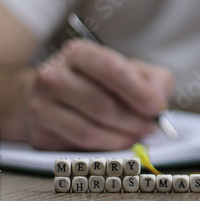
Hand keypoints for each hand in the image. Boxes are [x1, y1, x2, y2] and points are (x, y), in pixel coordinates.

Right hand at [26, 39, 174, 149]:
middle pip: (103, 105)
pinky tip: (118, 140)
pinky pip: (80, 146)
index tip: (158, 107)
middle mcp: (53, 75)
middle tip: (152, 126)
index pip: (112, 70)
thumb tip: (160, 97)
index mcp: (78, 52)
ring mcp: (41, 105)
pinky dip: (106, 147)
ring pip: (90, 130)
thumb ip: (154, 79)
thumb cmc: (100, 82)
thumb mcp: (130, 70)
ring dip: (123, 137)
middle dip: (135, 120)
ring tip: (138, 134)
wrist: (54, 96)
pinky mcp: (40, 132)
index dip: (139, 92)